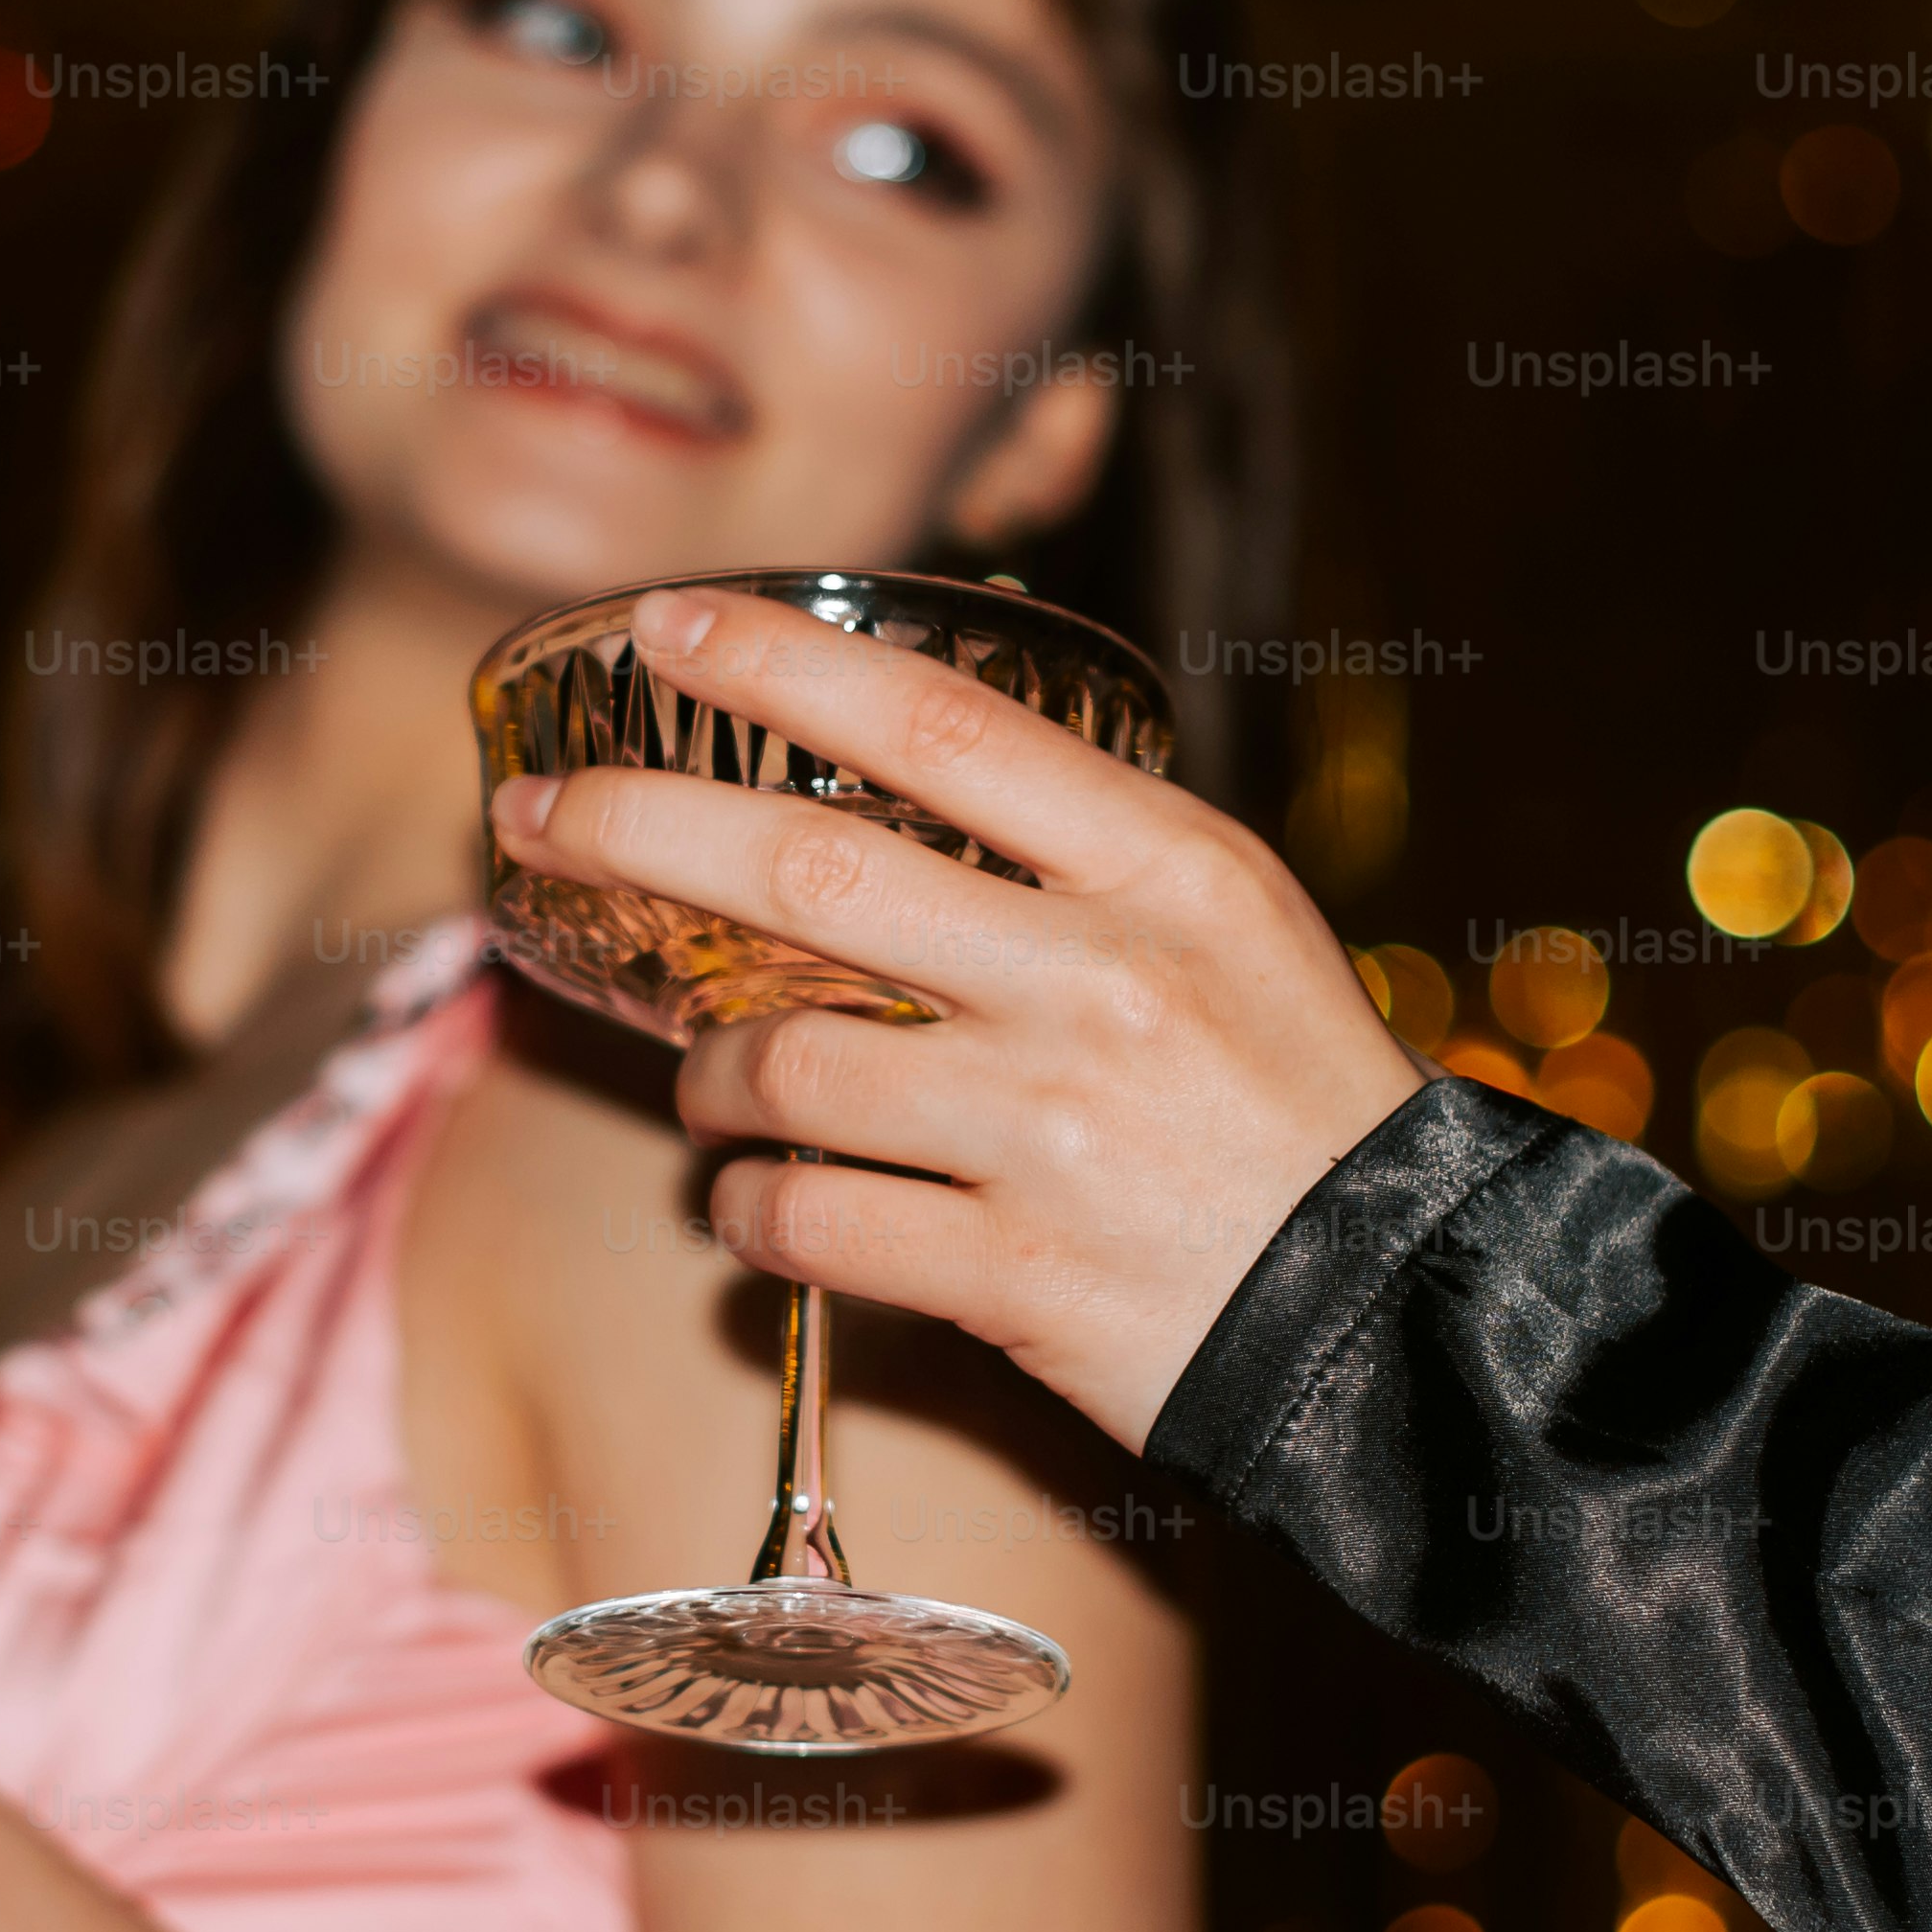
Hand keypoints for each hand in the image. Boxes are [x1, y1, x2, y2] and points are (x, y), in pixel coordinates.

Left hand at [483, 585, 1432, 1451]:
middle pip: (805, 866)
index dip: (781, 661)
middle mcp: (1097, 981)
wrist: (1399, 1308)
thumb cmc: (1291, 1096)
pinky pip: (804, 1226)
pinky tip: (759, 1210)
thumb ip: (1076, 843)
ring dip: (705, 1079)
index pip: (937, 723)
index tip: (660, 623)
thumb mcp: (1227, 918)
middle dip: (635, 827)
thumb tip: (888, 740)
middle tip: (533, 818)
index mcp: (1162, 867)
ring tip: (711, 1089)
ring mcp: (1050, 1131)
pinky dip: (747, 1215)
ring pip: (779, 1069)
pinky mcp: (1014, 1276)